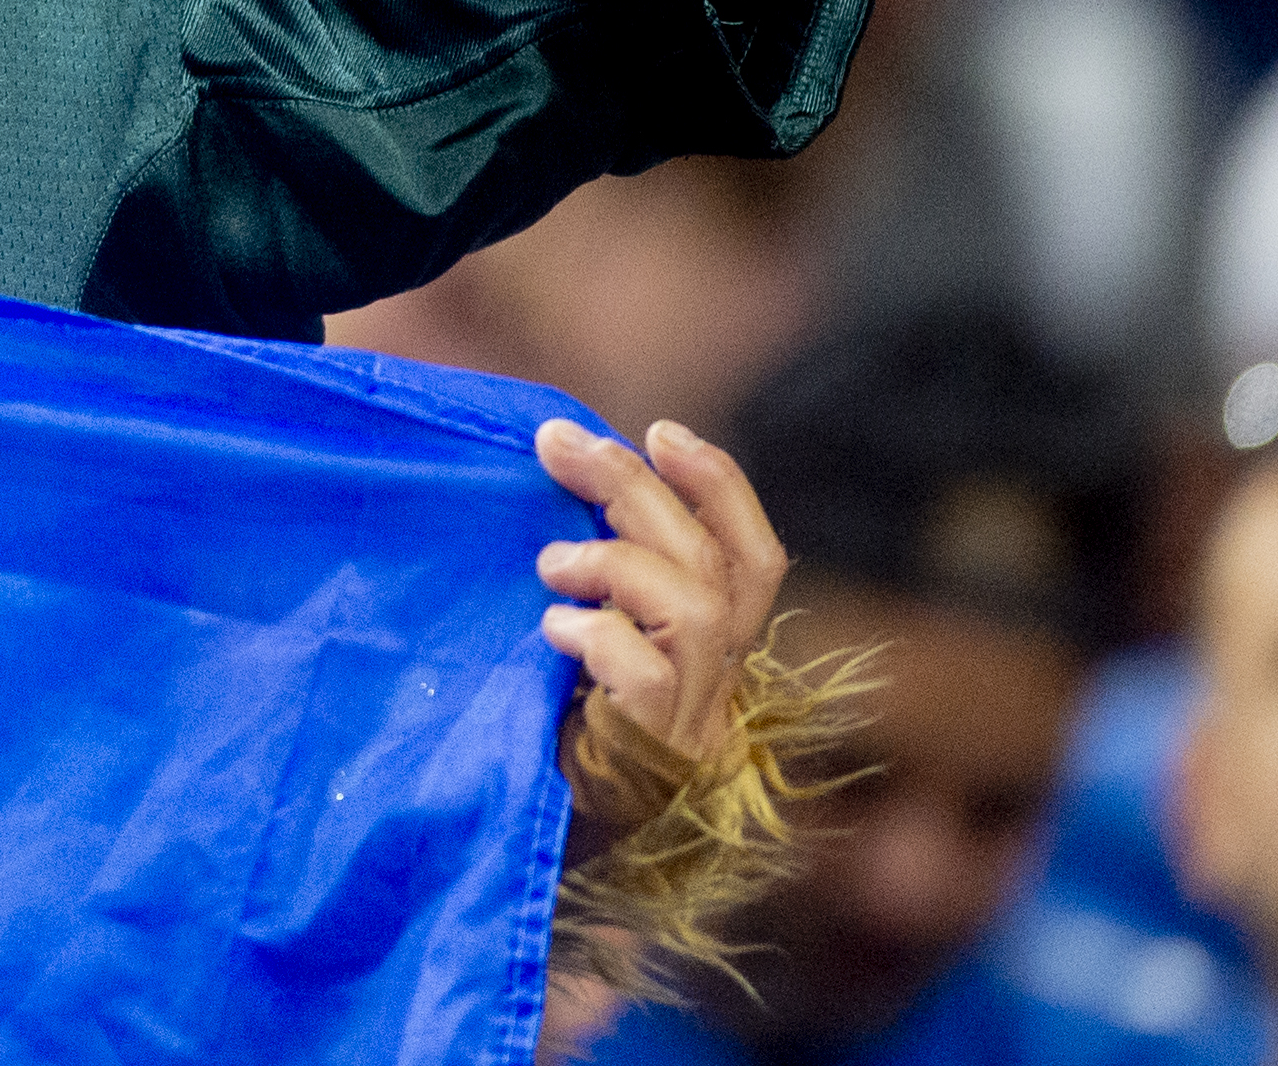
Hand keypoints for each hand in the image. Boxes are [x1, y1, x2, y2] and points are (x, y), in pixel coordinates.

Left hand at [534, 415, 786, 764]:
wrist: (521, 850)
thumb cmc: (541, 734)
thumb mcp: (580, 645)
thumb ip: (602, 580)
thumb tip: (573, 470)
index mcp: (712, 661)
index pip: (756, 562)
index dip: (722, 488)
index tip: (659, 429)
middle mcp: (720, 694)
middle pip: (714, 567)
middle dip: (635, 486)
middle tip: (557, 444)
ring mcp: (694, 731)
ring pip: (699, 609)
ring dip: (617, 560)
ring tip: (550, 565)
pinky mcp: (654, 761)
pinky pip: (647, 672)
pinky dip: (596, 632)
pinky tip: (552, 630)